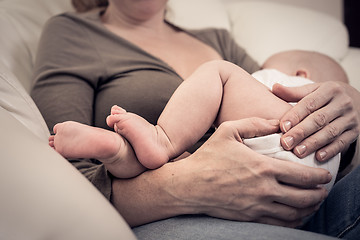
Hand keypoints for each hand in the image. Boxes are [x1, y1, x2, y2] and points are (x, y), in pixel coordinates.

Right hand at [172, 118, 330, 227]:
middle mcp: (264, 190)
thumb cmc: (208, 157)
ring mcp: (257, 206)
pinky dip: (293, 221)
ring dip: (309, 209)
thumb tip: (277, 122)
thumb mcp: (228, 131)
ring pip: (294, 214)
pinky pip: (279, 224)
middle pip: (304, 198)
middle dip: (319, 194)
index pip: (301, 175)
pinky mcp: (249, 218)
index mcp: (263, 167)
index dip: (319, 177)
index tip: (326, 175)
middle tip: (324, 190)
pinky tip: (295, 216)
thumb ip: (255, 123)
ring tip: (314, 203)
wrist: (189, 185)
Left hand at [273, 81, 359, 161]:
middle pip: (319, 119)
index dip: (295, 116)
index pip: (310, 104)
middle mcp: (342, 103)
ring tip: (298, 152)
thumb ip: (293, 92)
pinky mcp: (354, 132)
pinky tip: (318, 157)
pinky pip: (342, 142)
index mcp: (329, 90)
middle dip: (301, 132)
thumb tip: (274, 87)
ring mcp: (350, 118)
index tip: (282, 127)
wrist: (355, 101)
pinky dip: (330, 150)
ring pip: (330, 132)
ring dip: (313, 143)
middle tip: (286, 143)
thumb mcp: (312, 90)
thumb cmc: (325, 97)